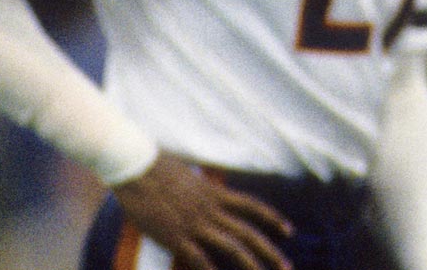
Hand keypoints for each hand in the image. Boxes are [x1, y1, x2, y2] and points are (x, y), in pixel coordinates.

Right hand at [112, 151, 295, 269]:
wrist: (137, 166)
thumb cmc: (157, 167)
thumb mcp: (189, 177)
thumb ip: (202, 190)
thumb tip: (206, 192)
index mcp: (215, 193)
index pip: (252, 207)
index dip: (272, 219)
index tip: (289, 232)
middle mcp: (211, 210)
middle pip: (248, 233)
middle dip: (270, 251)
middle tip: (286, 267)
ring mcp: (195, 224)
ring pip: (231, 247)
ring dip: (250, 264)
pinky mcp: (175, 236)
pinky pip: (198, 258)